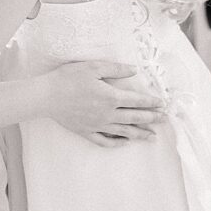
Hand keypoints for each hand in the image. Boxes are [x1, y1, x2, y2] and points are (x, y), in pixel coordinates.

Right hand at [41, 61, 165, 147]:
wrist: (46, 96)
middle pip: (135, 118)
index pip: (137, 101)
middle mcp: (107, 114)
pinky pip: (105, 141)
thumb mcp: (94, 67)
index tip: (163, 104)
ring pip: (124, 131)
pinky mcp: (86, 131)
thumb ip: (116, 69)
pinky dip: (117, 142)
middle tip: (164, 120)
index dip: (151, 102)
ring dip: (140, 134)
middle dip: (151, 119)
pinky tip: (124, 142)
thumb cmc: (69, 78)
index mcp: (110, 96)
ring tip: (152, 137)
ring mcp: (97, 125)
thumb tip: (134, 70)